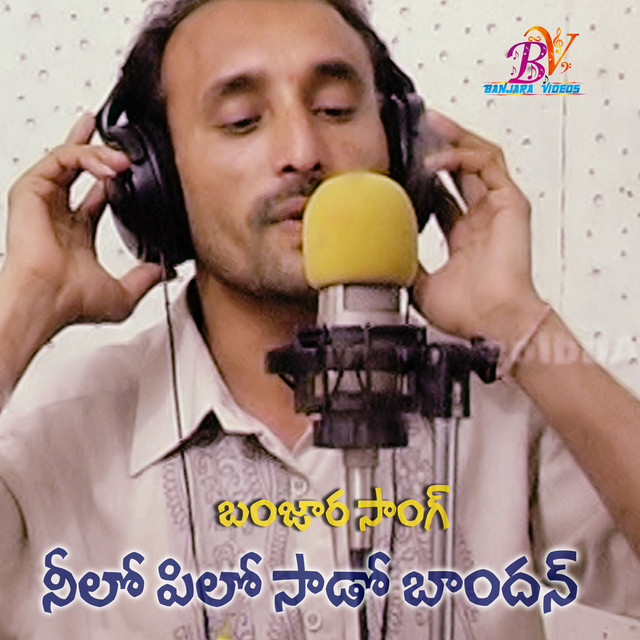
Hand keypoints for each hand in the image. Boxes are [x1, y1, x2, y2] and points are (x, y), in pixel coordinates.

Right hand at [3, 113, 162, 334]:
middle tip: (119, 138)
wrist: (46, 301)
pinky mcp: (31, 190)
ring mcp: (43, 200)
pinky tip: (109, 165)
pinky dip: (85, 155)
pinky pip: (60, 158)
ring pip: (72, 159)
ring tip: (124, 158)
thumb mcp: (122, 293)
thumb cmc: (69, 303)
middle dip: (99, 147)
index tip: (129, 164)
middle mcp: (58, 213)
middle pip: (78, 167)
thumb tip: (166, 271)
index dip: (112, 177)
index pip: (96, 194)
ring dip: (102, 154)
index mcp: (76, 234)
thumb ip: (145, 278)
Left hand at [412, 111, 546, 346]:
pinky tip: (434, 160)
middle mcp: (482, 218)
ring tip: (429, 124)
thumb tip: (378, 249)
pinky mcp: (511, 203)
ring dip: (453, 138)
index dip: (422, 176)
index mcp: (464, 237)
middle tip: (415, 129)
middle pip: (461, 168)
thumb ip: (403, 261)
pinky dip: (460, 155)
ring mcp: (497, 209)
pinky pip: (487, 164)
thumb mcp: (419, 283)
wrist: (492, 321)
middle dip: (439, 145)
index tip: (399, 164)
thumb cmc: (467, 312)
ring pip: (477, 157)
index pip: (443, 194)